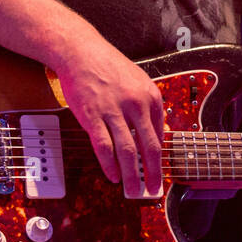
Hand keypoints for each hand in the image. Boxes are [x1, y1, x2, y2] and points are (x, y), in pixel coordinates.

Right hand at [53, 34, 164, 197]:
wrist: (81, 52)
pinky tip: (112, 175)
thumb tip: (155, 133)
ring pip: (128, 151)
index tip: (158, 170)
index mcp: (151, 96)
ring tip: (133, 189)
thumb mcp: (138, 82)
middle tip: (153, 189)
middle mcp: (136, 104)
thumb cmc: (108, 67)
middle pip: (149, 147)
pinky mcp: (93, 116)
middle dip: (153, 173)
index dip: (159, 157)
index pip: (160, 134)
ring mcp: (114, 111)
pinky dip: (109, 165)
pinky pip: (104, 146)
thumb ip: (147, 106)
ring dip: (132, 175)